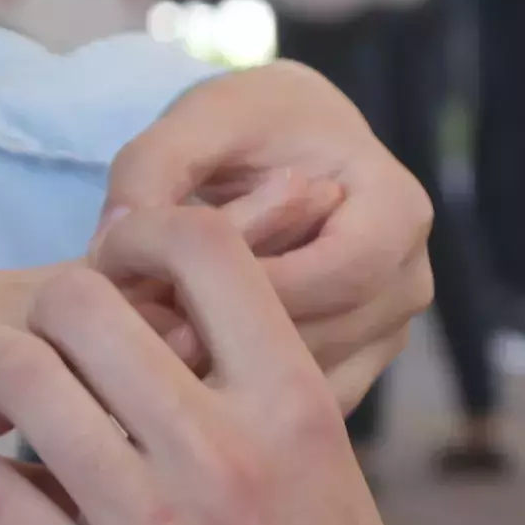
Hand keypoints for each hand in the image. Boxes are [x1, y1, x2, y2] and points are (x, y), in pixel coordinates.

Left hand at [0, 211, 524, 524]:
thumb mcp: (334, 499)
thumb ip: (269, 415)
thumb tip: (207, 346)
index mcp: (297, 413)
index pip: (207, 251)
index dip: (141, 233)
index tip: (113, 260)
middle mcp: (226, 455)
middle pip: (86, 302)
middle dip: (35, 305)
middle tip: (16, 338)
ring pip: (19, 383)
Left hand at [102, 64, 428, 400]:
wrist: (293, 145)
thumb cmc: (255, 125)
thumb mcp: (205, 117)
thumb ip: (154, 162)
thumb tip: (116, 237)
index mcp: (398, 211)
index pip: (339, 273)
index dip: (255, 287)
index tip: (172, 287)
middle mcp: (408, 281)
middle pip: (323, 335)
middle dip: (230, 337)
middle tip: (141, 331)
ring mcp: (387, 334)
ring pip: (307, 383)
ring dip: (226, 373)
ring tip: (150, 344)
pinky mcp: (355, 369)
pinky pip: (297, 407)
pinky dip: (236, 396)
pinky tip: (177, 368)